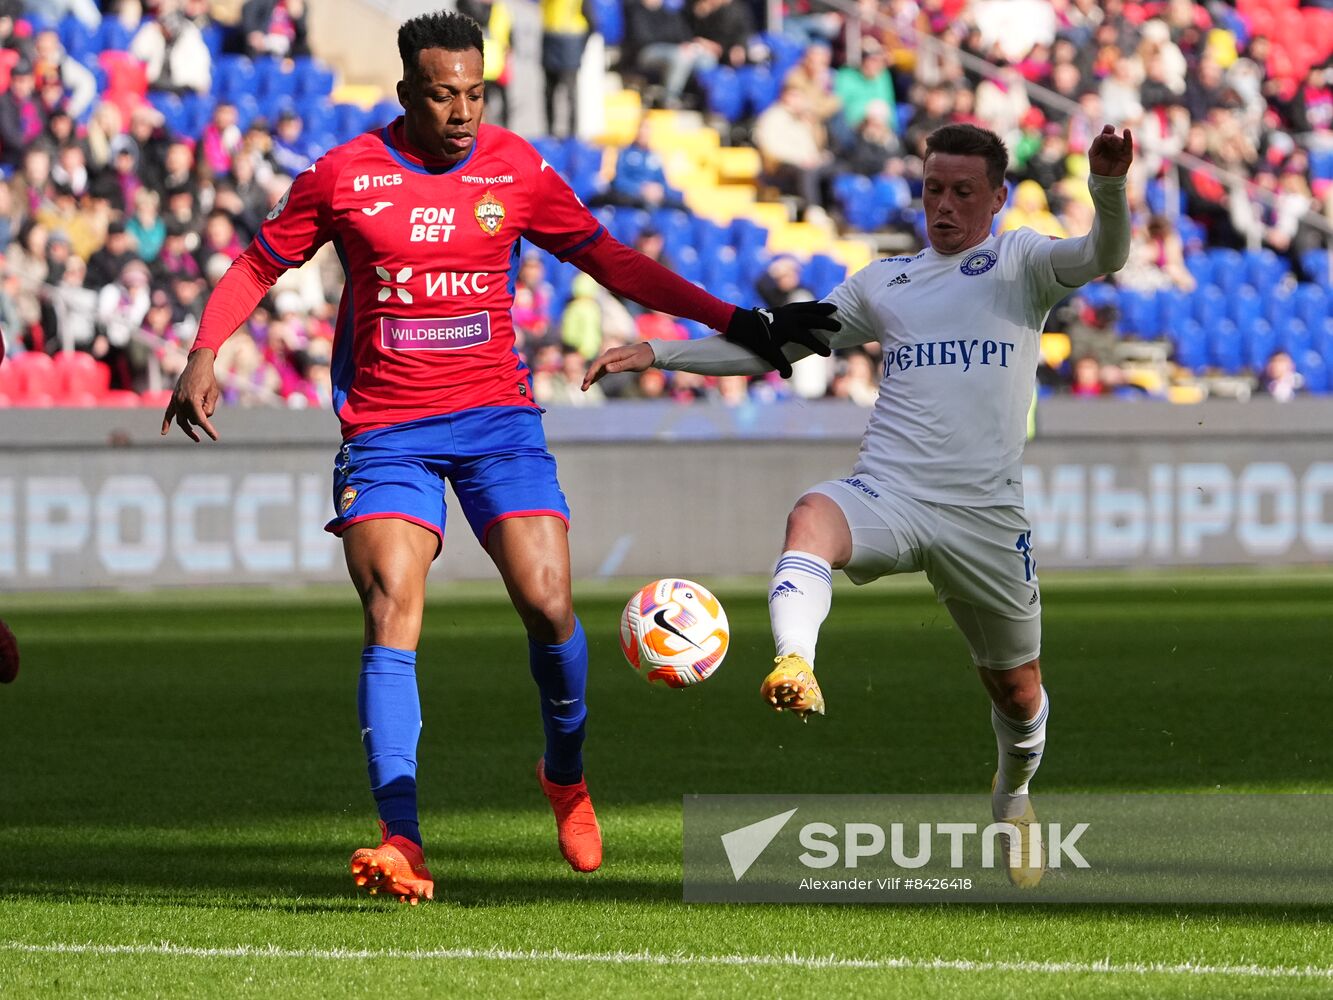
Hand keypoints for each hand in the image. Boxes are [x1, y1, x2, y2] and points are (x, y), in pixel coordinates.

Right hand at [161, 348, 220, 441]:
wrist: (197, 364)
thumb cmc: (208, 378)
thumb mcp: (214, 394)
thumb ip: (209, 408)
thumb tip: (203, 418)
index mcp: (193, 399)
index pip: (201, 420)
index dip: (209, 430)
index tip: (215, 438)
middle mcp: (182, 401)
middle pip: (192, 420)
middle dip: (201, 421)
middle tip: (210, 419)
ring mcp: (176, 400)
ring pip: (181, 420)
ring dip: (188, 429)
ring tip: (197, 438)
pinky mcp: (173, 398)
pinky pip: (168, 413)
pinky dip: (166, 423)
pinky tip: (164, 433)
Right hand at [583, 342, 654, 389]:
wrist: (650, 352)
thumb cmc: (643, 357)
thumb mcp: (634, 363)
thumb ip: (620, 365)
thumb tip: (607, 368)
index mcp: (614, 354)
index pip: (599, 363)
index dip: (592, 372)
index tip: (587, 380)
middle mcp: (610, 355)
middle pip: (596, 366)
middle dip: (588, 377)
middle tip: (583, 388)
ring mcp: (611, 358)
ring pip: (598, 369)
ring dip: (591, 378)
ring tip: (584, 388)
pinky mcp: (613, 362)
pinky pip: (602, 370)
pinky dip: (597, 376)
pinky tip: (591, 383)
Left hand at [723, 301, 839, 378]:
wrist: (742, 323)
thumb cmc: (755, 340)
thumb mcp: (767, 353)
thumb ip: (780, 364)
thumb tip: (788, 376)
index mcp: (787, 330)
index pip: (807, 339)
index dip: (818, 346)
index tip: (828, 353)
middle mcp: (790, 318)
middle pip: (812, 319)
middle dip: (826, 323)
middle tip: (839, 327)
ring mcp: (787, 311)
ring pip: (809, 308)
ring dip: (822, 309)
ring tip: (835, 309)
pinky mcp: (785, 307)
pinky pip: (802, 305)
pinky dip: (812, 305)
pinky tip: (819, 305)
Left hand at [1088, 124, 1132, 177]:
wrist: (1103, 180)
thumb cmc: (1097, 166)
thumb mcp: (1093, 152)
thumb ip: (1097, 142)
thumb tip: (1104, 134)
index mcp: (1106, 142)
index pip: (1107, 132)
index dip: (1107, 130)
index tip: (1104, 133)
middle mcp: (1114, 144)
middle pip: (1113, 136)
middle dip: (1109, 136)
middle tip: (1106, 137)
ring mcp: (1121, 149)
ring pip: (1119, 141)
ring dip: (1114, 139)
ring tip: (1110, 139)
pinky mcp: (1127, 154)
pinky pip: (1128, 144)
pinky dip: (1128, 137)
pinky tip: (1127, 131)